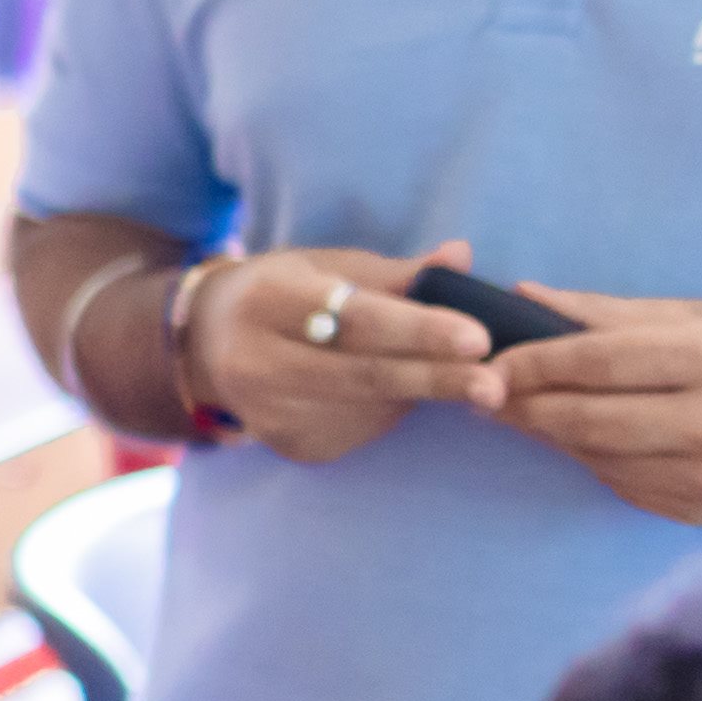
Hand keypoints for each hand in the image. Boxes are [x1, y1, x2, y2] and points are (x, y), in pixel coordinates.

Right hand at [188, 242, 512, 462]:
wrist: (206, 343)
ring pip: (368, 409)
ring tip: (455, 377)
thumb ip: (398, 272)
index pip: (355, 319)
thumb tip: (462, 256)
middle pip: (362, 375)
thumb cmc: (285, 293)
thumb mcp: (329, 267)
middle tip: (495, 385)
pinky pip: (359, 431)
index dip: (418, 330)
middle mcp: (256, 361)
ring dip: (420, 395)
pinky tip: (394, 395)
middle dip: (436, 379)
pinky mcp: (286, 444)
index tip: (477, 337)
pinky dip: (391, 413)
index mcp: (268, 299)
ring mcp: (268, 412)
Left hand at [481, 289, 701, 525]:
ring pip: (596, 457)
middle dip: (523, 405)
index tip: (489, 360)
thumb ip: (614, 313)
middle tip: (481, 390)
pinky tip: (576, 437)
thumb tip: (528, 299)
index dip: (533, 363)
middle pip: (586, 418)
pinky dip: (592, 458)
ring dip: (549, 434)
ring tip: (518, 409)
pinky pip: (622, 484)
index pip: (597, 362)